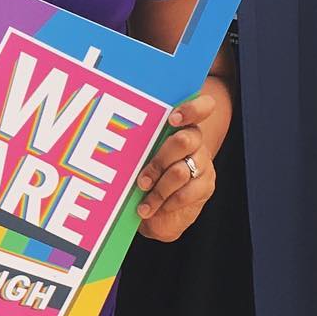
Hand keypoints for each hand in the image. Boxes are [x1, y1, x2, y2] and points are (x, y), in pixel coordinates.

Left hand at [135, 92, 217, 242]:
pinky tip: (152, 208)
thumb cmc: (143, 168)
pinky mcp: (206, 185)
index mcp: (180, 123)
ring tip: (142, 200)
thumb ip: (136, 144)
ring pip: (181, 171)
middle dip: (159, 161)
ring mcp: (202, 162)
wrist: (161, 204)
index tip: (171, 120)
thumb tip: (110, 140)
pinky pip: (187, 193)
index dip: (190, 110)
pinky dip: (166, 203)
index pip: (200, 107)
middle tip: (141, 181)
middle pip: (183, 141)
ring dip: (158, 188)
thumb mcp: (137, 154)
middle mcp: (195, 140)